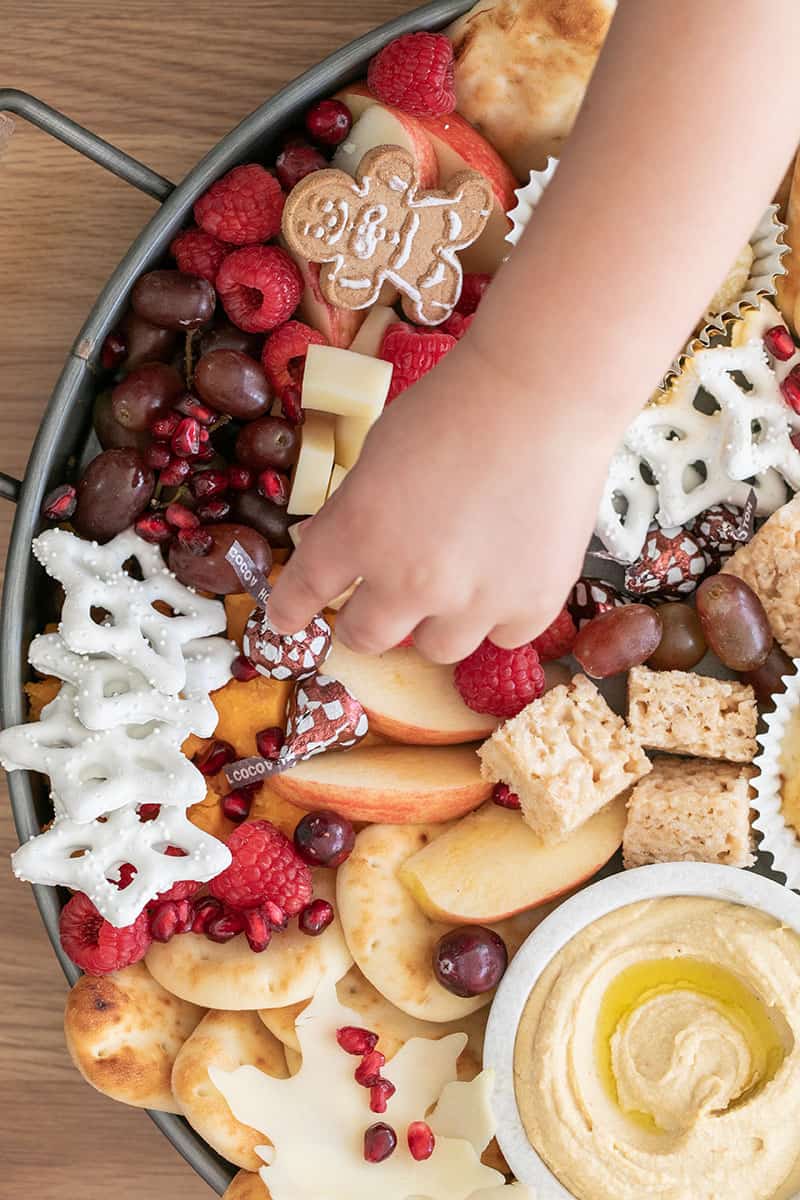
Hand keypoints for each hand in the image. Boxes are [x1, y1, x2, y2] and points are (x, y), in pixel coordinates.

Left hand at [268, 336, 613, 661]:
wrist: (544, 395)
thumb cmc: (454, 407)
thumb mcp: (377, 454)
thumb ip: (353, 513)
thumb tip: (333, 548)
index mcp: (358, 534)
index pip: (306, 591)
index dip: (291, 610)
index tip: (287, 621)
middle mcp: (408, 581)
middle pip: (367, 638)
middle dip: (365, 623)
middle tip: (380, 607)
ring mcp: (473, 602)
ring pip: (436, 648)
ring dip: (436, 622)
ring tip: (457, 583)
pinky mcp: (531, 606)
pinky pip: (503, 636)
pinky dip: (500, 614)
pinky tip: (508, 574)